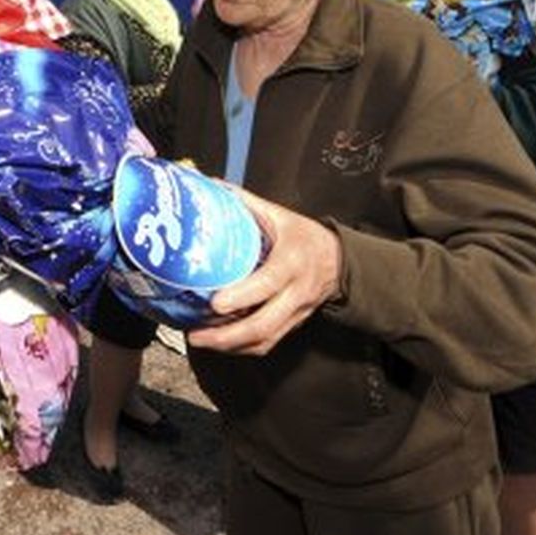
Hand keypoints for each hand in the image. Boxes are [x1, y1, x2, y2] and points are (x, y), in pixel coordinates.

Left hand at [188, 186, 341, 355]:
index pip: (268, 283)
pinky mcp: (293, 324)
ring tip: (201, 341)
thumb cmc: (304, 237)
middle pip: (264, 323)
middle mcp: (295, 291)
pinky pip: (269, 342)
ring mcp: (295, 312)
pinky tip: (221, 344)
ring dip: (231, 345)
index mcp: (292, 261)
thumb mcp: (279, 215)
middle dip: (228, 334)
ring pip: (265, 338)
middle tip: (197, 334)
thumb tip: (212, 187)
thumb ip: (246, 204)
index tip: (216, 303)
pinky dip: (243, 348)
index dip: (243, 296)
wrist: (338, 261)